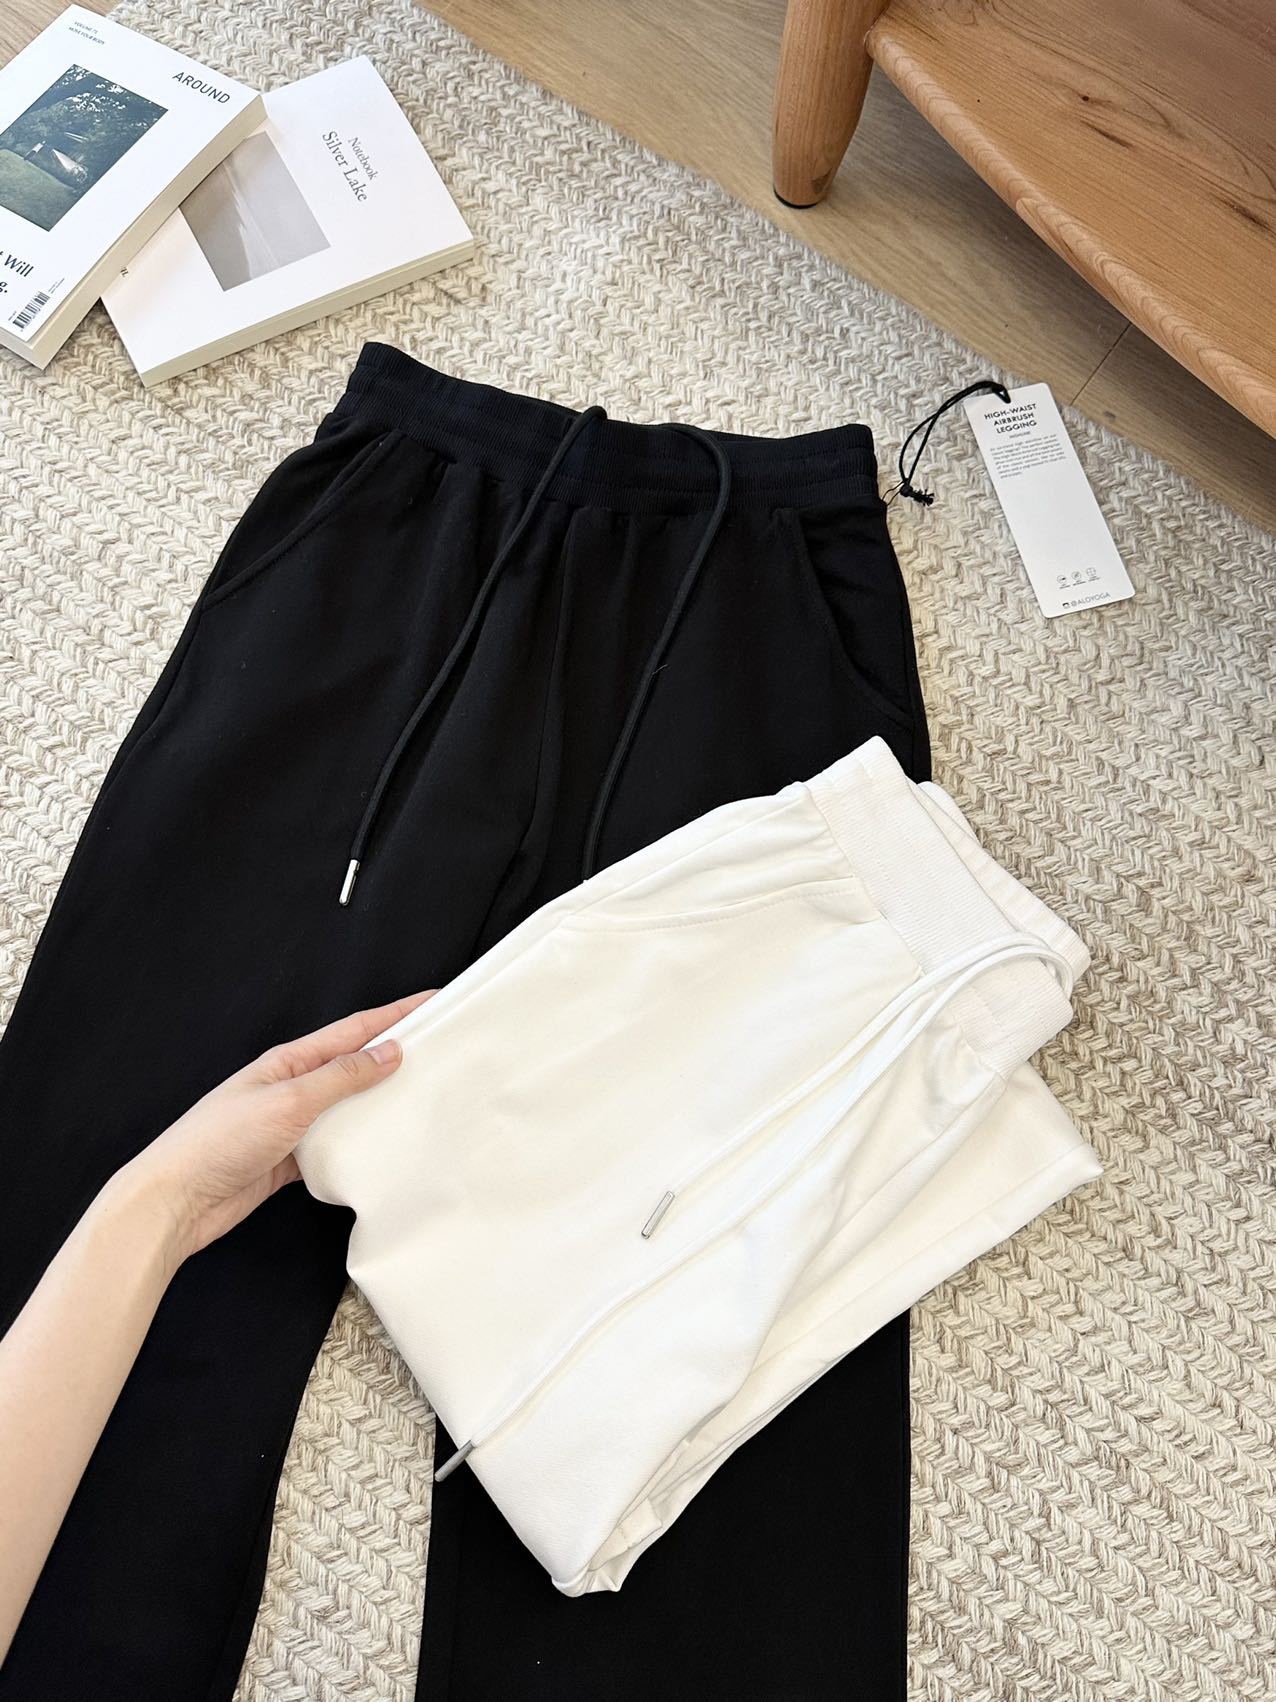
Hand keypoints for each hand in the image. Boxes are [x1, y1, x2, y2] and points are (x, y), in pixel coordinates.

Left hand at [118, 992, 434, 1264]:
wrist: (175, 1202)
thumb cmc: (218, 1143)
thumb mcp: (289, 1101)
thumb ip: (341, 1077)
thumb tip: (388, 1052)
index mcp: (290, 1061)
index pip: (355, 1030)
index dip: (396, 1014)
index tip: (433, 1002)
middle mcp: (292, 1086)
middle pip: (355, 1064)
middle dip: (397, 1053)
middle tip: (442, 1048)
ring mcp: (291, 1123)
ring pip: (349, 1106)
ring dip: (383, 1100)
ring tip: (425, 1096)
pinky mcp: (290, 1159)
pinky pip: (337, 1144)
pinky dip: (362, 1143)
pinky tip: (384, 1147)